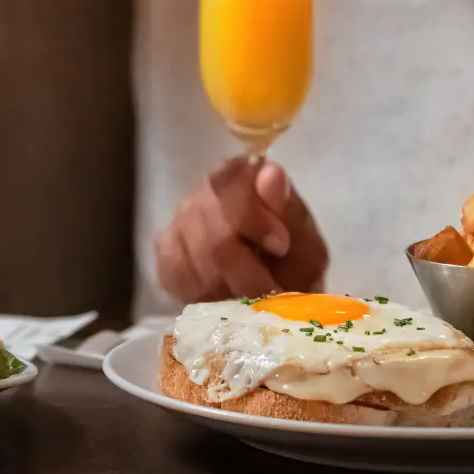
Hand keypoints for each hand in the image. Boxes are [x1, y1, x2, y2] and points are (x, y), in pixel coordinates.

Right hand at [155, 158, 327, 304]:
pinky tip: (220, 296)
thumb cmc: (294, 268)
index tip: (279, 246)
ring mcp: (180, 221)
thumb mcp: (307, 247)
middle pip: (211, 229)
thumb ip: (291, 213)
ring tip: (248, 296)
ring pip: (192, 256)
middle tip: (269, 289)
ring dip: (225, 285)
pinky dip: (201, 292)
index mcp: (245, 176)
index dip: (249, 215)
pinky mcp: (166, 253)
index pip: (226, 179)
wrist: (278, 300)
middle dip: (244, 269)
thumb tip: (272, 173)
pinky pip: (174, 272)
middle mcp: (205, 191)